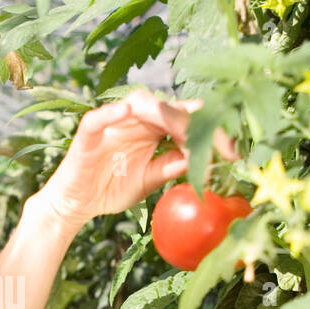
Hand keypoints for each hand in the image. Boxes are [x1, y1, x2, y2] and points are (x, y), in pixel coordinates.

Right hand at [36, 89, 237, 229]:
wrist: (76, 205)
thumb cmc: (110, 189)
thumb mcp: (150, 180)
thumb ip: (173, 166)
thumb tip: (206, 158)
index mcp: (153, 130)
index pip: (185, 119)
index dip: (210, 130)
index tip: (233, 152)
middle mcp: (135, 120)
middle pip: (170, 107)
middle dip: (196, 124)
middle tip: (222, 145)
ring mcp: (112, 124)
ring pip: (139, 103)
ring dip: (163, 112)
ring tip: (184, 128)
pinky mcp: (87, 135)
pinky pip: (97, 118)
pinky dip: (110, 112)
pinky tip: (126, 111)